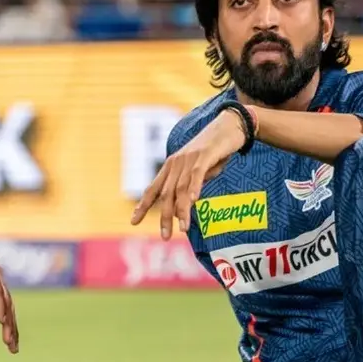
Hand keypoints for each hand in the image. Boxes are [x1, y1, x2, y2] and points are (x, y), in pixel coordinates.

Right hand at [0, 214, 18, 353]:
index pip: (1, 308)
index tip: (9, 344)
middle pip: (8, 308)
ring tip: (10, 339)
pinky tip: (2, 318)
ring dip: (8, 321)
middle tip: (14, 349)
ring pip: (4, 301)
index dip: (7, 326)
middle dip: (12, 329)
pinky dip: (0, 304)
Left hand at [132, 107, 247, 239]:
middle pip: (166, 194)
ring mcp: (189, 159)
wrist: (229, 125)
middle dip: (164, 216)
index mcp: (171, 167)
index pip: (153, 189)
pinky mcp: (204, 155)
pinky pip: (196, 175)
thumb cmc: (215, 150)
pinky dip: (194, 189)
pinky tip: (193, 202)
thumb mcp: (199, 170)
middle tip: (165, 236)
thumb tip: (188, 202)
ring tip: (183, 228)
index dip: (143, 205)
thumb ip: (191, 185)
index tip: (133, 222)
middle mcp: (175, 163)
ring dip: (182, 210)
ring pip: (181, 189)